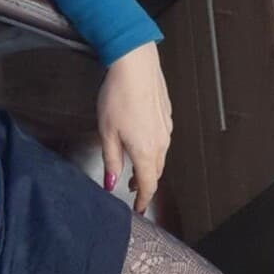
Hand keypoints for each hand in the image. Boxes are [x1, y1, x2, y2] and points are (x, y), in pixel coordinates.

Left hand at [96, 41, 172, 213]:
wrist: (135, 65)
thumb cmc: (118, 97)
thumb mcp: (107, 133)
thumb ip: (112, 161)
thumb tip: (112, 184)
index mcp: (146, 151)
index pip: (148, 184)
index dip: (143, 199)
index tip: (138, 208)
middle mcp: (161, 142)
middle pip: (156, 172)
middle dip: (144, 183)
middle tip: (131, 188)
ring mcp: (167, 128)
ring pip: (160, 155)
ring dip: (149, 165)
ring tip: (134, 166)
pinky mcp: (167, 114)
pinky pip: (162, 139)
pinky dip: (153, 147)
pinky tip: (141, 139)